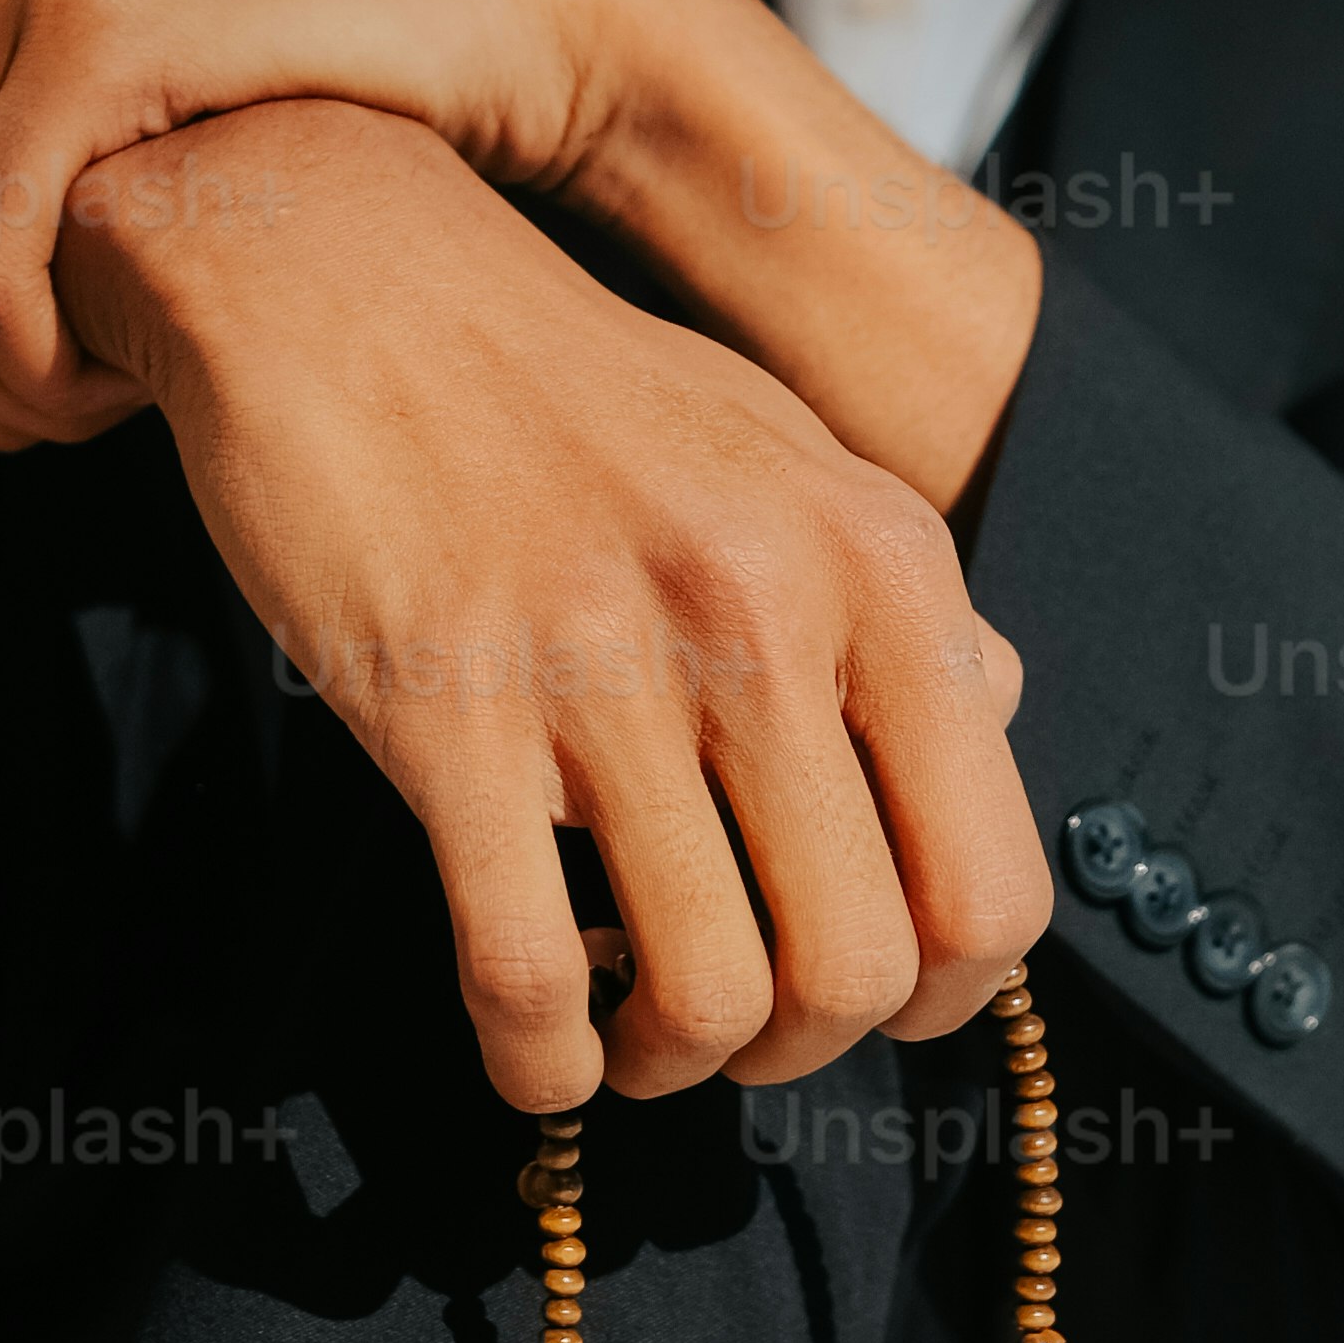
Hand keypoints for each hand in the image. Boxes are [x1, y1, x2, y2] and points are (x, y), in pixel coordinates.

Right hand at [61, 99, 1049, 1106]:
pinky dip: (543, 1063)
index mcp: (882, 567)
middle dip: (799, 1051)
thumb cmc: (572, 392)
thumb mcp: (786, 457)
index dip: (940, 997)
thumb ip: (898, 604)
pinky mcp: (447, 707)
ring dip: (672, 1066)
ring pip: (706, 994)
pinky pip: (526, 970)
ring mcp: (607, 665)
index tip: (866, 1001)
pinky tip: (539, 1051)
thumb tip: (999, 727)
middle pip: (861, 971)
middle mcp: (771, 616)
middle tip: (733, 1029)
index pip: (994, 884)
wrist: (344, 277)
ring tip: (631, 1035)